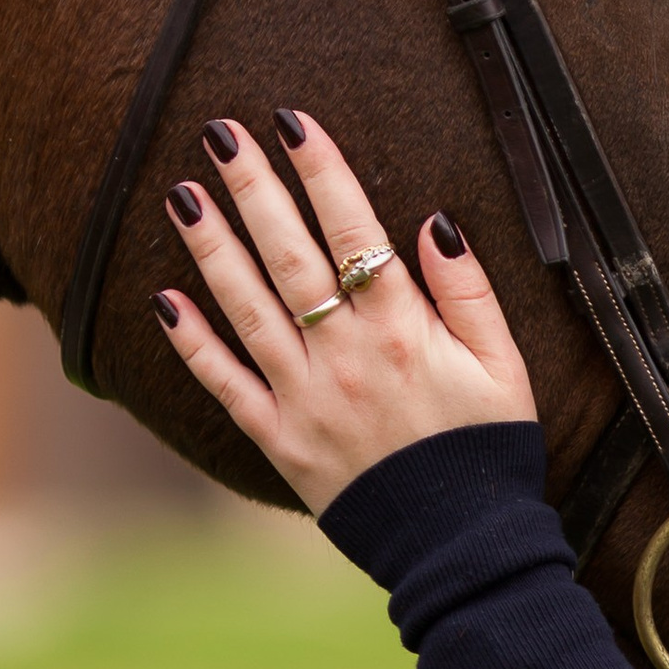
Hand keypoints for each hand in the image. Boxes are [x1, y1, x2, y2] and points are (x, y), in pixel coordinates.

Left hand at [151, 112, 537, 515]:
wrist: (460, 547)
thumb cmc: (487, 451)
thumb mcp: (505, 367)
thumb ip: (469, 292)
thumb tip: (433, 222)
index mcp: (403, 332)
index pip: (355, 231)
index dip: (321, 170)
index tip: (291, 121)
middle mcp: (345, 357)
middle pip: (290, 256)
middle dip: (252, 189)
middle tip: (219, 134)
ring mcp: (305, 399)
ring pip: (248, 308)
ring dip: (211, 248)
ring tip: (181, 194)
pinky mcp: (280, 441)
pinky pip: (226, 385)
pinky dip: (192, 343)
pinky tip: (163, 298)